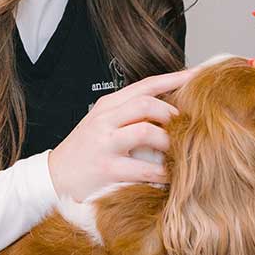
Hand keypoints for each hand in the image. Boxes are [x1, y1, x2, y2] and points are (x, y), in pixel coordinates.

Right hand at [48, 67, 202, 202]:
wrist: (54, 178)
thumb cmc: (85, 151)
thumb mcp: (103, 124)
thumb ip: (129, 114)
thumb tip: (169, 108)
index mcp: (108, 106)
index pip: (146, 85)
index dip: (175, 79)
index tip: (199, 76)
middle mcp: (105, 120)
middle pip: (148, 103)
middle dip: (172, 114)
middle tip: (183, 127)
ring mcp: (105, 143)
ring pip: (147, 131)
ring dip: (167, 142)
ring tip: (175, 153)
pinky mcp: (107, 168)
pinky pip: (144, 168)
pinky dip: (161, 173)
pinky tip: (167, 177)